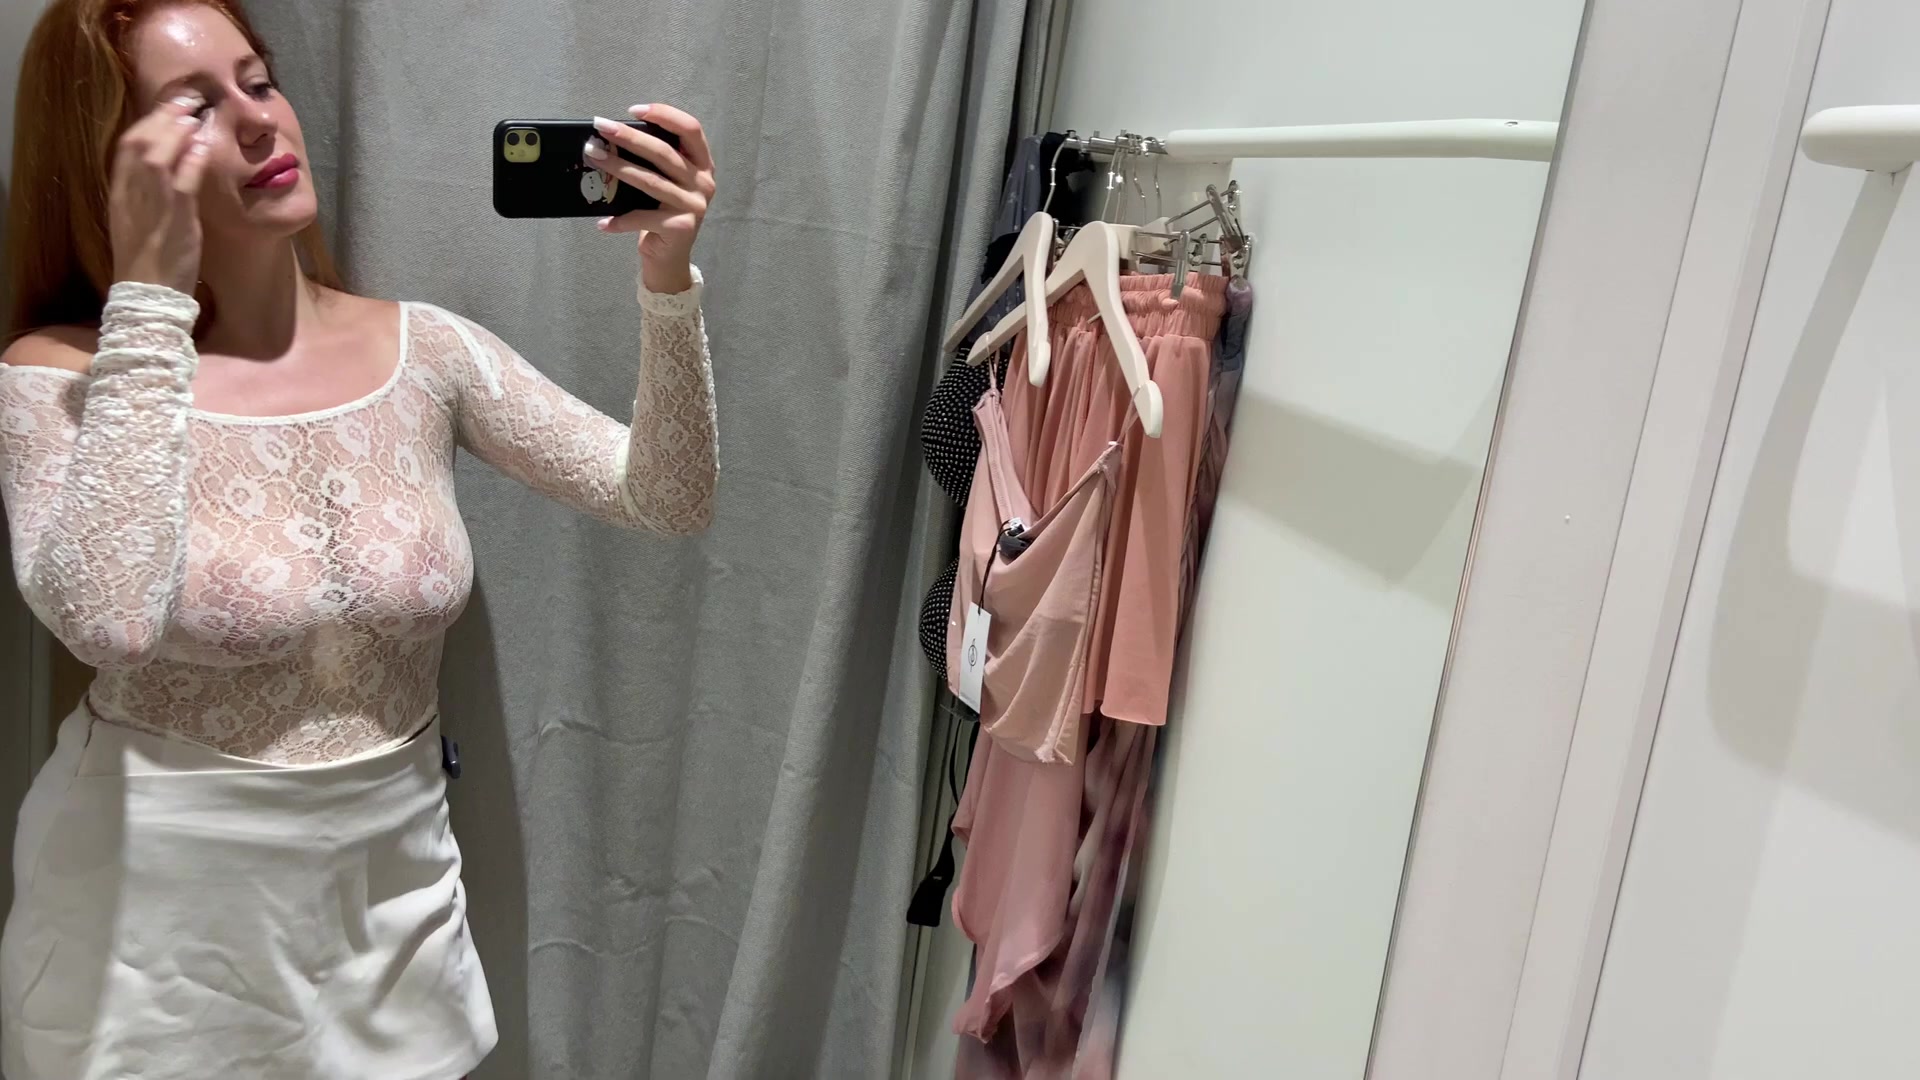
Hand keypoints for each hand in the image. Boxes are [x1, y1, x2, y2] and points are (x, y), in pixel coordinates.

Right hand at [110, 95, 212, 294]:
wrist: (147, 295)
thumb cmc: (148, 262)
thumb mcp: (139, 223)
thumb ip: (149, 196)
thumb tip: (169, 169)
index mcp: (119, 195)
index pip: (126, 147)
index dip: (147, 123)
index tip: (166, 108)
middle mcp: (130, 195)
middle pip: (139, 143)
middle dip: (162, 117)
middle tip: (185, 99)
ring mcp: (151, 206)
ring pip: (157, 155)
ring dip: (177, 130)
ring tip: (195, 113)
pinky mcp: (175, 219)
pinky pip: (183, 181)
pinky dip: (192, 159)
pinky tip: (204, 144)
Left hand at [586, 104, 715, 292]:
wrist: (670, 258)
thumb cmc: (662, 213)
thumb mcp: (665, 183)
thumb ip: (655, 162)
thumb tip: (613, 137)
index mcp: (703, 165)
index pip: (691, 129)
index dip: (664, 115)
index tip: (633, 110)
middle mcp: (703, 183)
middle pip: (664, 152)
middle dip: (629, 136)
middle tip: (602, 128)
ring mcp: (694, 206)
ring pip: (650, 181)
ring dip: (618, 167)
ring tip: (594, 157)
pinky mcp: (680, 227)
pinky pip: (642, 217)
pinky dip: (619, 220)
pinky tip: (602, 221)